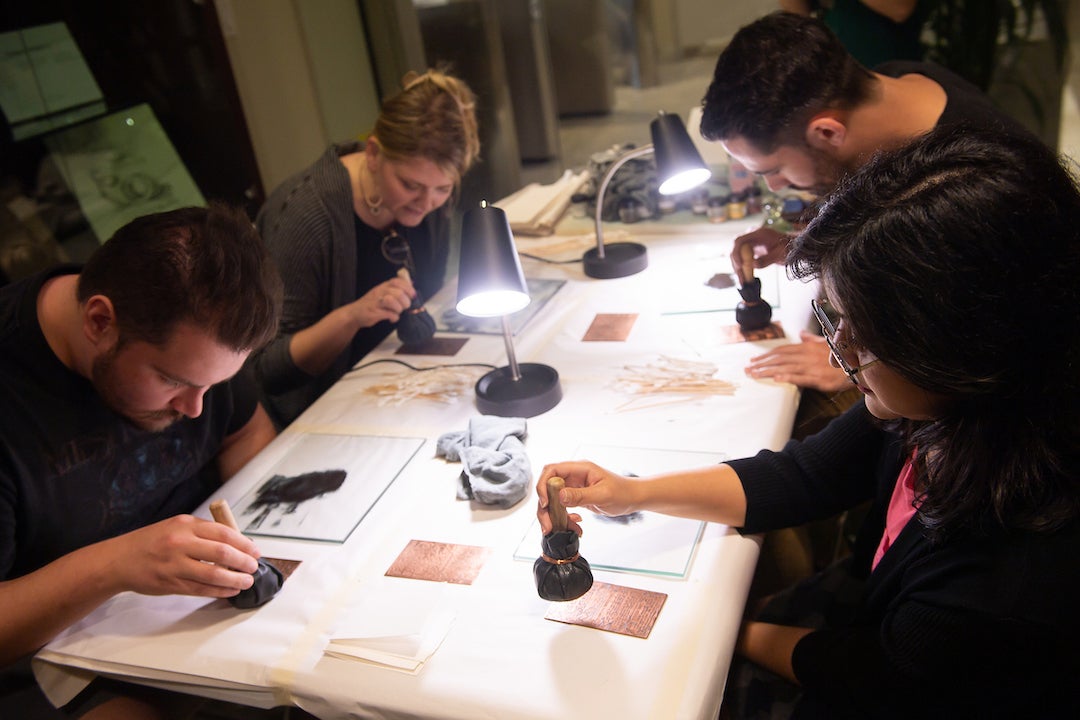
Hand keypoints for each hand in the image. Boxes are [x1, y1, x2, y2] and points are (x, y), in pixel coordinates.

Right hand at [105, 515, 262, 598]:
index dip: (244, 543)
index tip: (255, 551)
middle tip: (253, 567)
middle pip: (222, 553)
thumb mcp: (176, 526)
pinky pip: (201, 589)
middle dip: (244, 562)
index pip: (224, 533)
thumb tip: (236, 544)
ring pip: (213, 574)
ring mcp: (174, 564)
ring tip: (246, 581)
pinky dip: (219, 591)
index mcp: (185, 524)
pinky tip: (229, 590)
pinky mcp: (170, 584)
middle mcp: (180, 543)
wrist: (118, 559)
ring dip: (235, 579)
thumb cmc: (151, 542)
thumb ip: (203, 532)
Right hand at [349, 276, 415, 327]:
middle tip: (405, 307)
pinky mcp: (374, 312)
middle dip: (405, 301)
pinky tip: (392, 318)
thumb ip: (395, 289)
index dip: (408, 288)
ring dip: (399, 309)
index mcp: (383, 286)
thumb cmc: (371, 304)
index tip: (413, 295)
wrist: (354, 313)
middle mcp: (379, 291)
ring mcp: (376, 301)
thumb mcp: (382, 293)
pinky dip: (394, 317)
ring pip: (393, 301)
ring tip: (397, 312)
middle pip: (398, 292)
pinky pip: (388, 313)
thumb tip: (411, 284)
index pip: (398, 282)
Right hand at [536, 461, 638, 534]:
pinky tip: (575, 525)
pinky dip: (564, 518)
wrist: (632, 498)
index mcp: (579, 469)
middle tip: (548, 525)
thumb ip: (581, 495)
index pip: (551, 470)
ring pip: (552, 500)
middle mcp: (573, 476)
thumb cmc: (623, 492)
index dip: (543, 485)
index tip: (545, 503)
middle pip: (548, 487)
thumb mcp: (602, 495)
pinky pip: (562, 508)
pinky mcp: (575, 497)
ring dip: (553, 516)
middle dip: (545, 507)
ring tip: (561, 529)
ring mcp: (573, 487)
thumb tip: (560, 496)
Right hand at [731, 226, 791, 278]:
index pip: (739, 240)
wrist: (792, 248)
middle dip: (736, 264)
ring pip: (737, 256)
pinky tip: (745, 278)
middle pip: (736, 249)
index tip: (740, 265)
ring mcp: (750, 243)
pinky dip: (743, 269)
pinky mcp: (750, 251)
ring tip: (743, 281)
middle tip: (741, 278)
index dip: (736, 253)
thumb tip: (753, 265)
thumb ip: (767, 259)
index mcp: (758, 233)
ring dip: (738, 268)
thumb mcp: (780, 254)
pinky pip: (742, 259)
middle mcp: (751, 237)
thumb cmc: (788, 248)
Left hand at [745, 330, 849, 391]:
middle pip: (779, 359)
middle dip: (762, 363)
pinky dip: (787, 377)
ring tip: (754, 375)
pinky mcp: (819, 378)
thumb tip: (801, 334)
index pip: (782, 350)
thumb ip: (811, 339)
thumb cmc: (842, 355)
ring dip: (768, 371)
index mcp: (808, 347)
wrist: (859, 366)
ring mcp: (812, 367)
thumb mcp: (827, 343)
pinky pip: (800, 377)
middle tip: (748, 368)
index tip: (755, 360)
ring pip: (785, 368)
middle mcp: (807, 356)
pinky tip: (776, 379)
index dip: (767, 355)